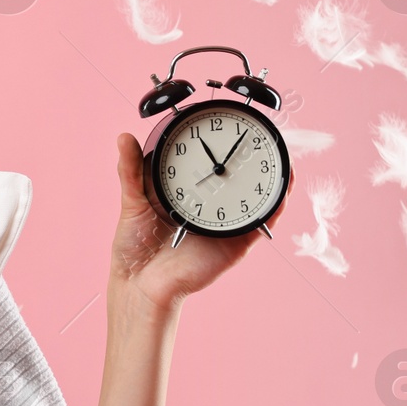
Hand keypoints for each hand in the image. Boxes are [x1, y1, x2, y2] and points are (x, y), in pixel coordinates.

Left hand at [110, 132, 295, 312]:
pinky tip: (282, 190)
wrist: (139, 282)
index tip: (234, 123)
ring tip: (283, 159)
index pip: (210, 166)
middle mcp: (210, 208)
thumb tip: (123, 137)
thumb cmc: (135, 245)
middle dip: (256, 160)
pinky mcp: (234, 244)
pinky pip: (260, 224)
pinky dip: (274, 207)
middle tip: (265, 136)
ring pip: (256, 200)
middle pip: (239, 180)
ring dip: (274, 180)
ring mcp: (224, 225)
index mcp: (188, 195)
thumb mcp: (133, 200)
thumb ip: (130, 170)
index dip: (225, 146)